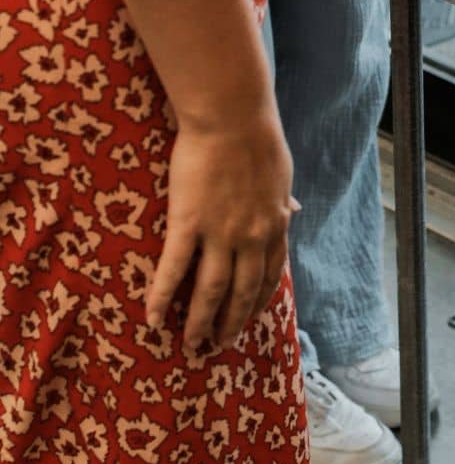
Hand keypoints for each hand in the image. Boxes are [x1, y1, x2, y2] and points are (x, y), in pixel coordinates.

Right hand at [147, 111, 296, 351]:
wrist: (232, 116)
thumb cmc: (257, 138)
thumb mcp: (281, 175)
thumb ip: (283, 201)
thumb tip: (293, 211)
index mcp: (274, 225)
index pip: (269, 276)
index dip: (257, 304)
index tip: (248, 323)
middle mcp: (251, 237)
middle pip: (241, 293)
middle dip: (230, 324)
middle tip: (217, 347)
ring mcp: (220, 232)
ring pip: (210, 291)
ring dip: (199, 323)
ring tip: (189, 344)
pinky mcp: (188, 223)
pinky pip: (173, 270)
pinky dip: (162, 298)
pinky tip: (152, 319)